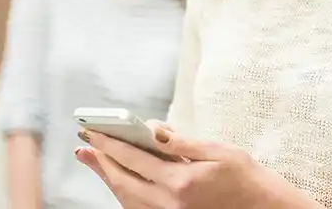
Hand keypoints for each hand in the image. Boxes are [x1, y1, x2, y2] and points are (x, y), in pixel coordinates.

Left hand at [75, 121, 320, 208]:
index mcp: (180, 183)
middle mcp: (169, 205)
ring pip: (126, 198)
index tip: (92, 130)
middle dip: (101, 160)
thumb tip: (153, 130)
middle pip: (122, 181)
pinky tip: (118, 178)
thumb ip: (182, 141)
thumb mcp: (219, 151)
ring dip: (107, 177)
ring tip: (93, 159)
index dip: (109, 143)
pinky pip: (138, 207)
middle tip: (84, 143)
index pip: (133, 159)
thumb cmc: (248, 179)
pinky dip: (124, 192)